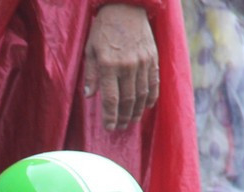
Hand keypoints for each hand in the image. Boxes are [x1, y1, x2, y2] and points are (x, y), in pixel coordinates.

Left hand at [83, 4, 158, 131]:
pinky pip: (154, 83)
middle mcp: (127, 66)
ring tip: (132, 120)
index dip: (110, 116)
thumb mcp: (90, 50)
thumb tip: (89, 96)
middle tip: (121, 127)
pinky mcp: (153, 58)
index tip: (110, 127)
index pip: (111, 99)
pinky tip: (147, 106)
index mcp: (109, 66)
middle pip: (128, 100)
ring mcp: (143, 63)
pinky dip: (151, 97)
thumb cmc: (103, 29)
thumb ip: (91, 75)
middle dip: (124, 117)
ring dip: (137, 111)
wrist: (127, 8)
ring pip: (142, 94)